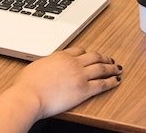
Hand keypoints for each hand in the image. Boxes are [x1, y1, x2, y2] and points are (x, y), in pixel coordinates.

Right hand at [8, 47, 122, 118]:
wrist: (30, 95)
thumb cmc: (28, 84)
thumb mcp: (36, 66)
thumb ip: (46, 64)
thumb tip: (46, 67)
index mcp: (61, 56)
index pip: (79, 50)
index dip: (87, 53)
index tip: (91, 55)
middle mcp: (73, 63)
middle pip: (94, 56)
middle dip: (103, 57)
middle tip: (109, 59)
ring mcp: (80, 76)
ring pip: (101, 68)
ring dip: (111, 67)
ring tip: (117, 68)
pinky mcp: (84, 90)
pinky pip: (102, 84)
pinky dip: (111, 81)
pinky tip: (116, 81)